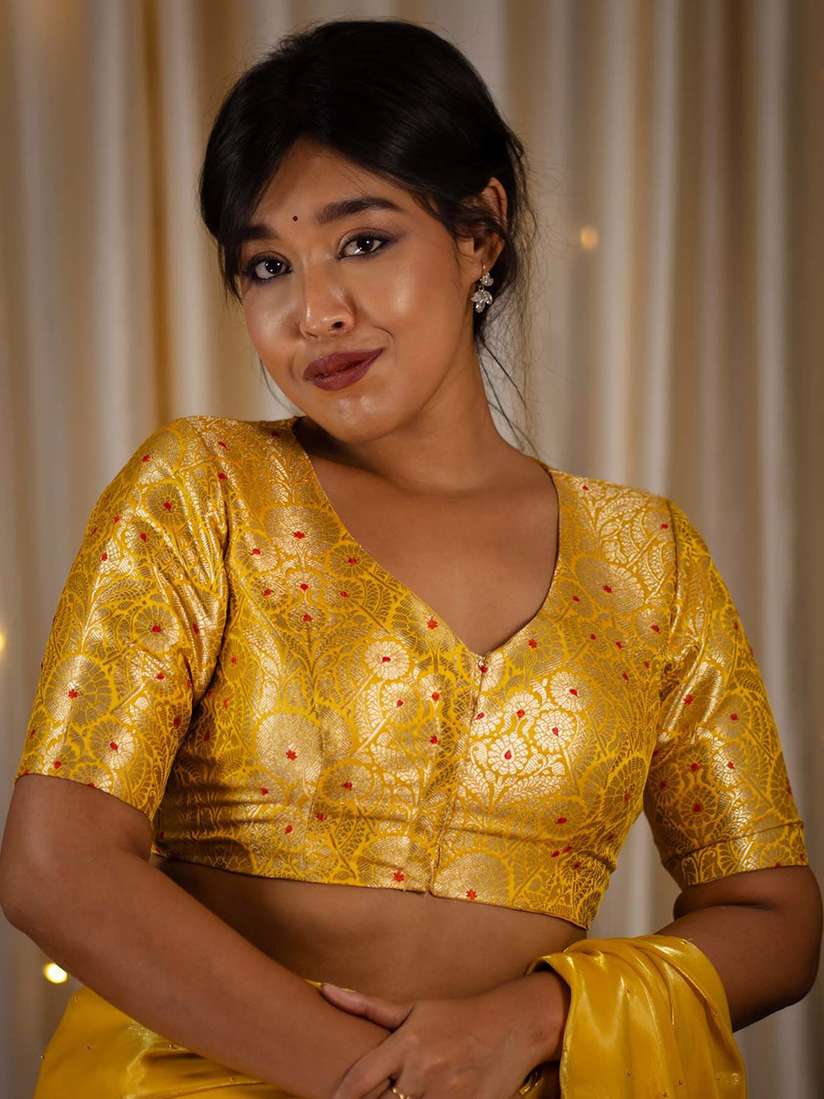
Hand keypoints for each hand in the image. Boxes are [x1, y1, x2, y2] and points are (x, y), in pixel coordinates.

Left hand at [319, 981, 544, 1098]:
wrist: (511, 1026)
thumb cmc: (456, 1018)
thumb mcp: (414, 1009)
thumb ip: (368, 1007)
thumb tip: (326, 989)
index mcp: (407, 1043)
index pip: (360, 1081)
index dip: (339, 1097)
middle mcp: (424, 1070)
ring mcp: (448, 1094)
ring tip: (400, 1098)